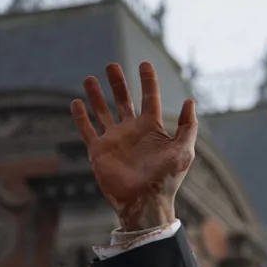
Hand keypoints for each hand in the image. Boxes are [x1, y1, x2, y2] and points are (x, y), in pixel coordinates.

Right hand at [70, 62, 196, 231]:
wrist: (145, 203)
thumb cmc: (167, 180)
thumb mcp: (183, 151)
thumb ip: (188, 127)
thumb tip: (190, 101)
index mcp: (152, 128)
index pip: (149, 98)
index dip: (148, 81)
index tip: (144, 64)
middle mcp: (132, 131)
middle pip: (123, 100)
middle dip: (118, 83)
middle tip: (111, 65)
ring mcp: (114, 140)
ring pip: (103, 112)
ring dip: (96, 96)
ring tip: (89, 79)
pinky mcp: (99, 151)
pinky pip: (88, 130)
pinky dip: (81, 117)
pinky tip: (76, 102)